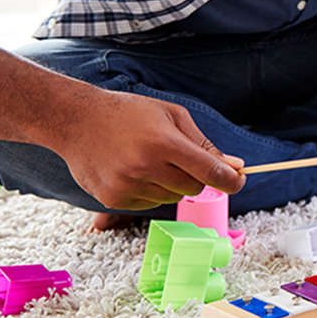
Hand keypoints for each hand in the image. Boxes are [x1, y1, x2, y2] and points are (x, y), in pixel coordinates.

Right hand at [51, 89, 245, 209]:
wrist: (76, 121)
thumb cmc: (130, 113)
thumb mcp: (172, 116)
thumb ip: (204, 144)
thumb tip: (235, 166)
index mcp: (164, 143)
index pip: (210, 172)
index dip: (232, 180)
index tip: (240, 180)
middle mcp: (145, 167)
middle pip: (194, 188)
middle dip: (197, 176)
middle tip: (181, 158)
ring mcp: (127, 186)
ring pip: (172, 197)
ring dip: (172, 183)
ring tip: (150, 159)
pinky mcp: (113, 199)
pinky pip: (149, 203)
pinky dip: (151, 190)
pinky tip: (134, 170)